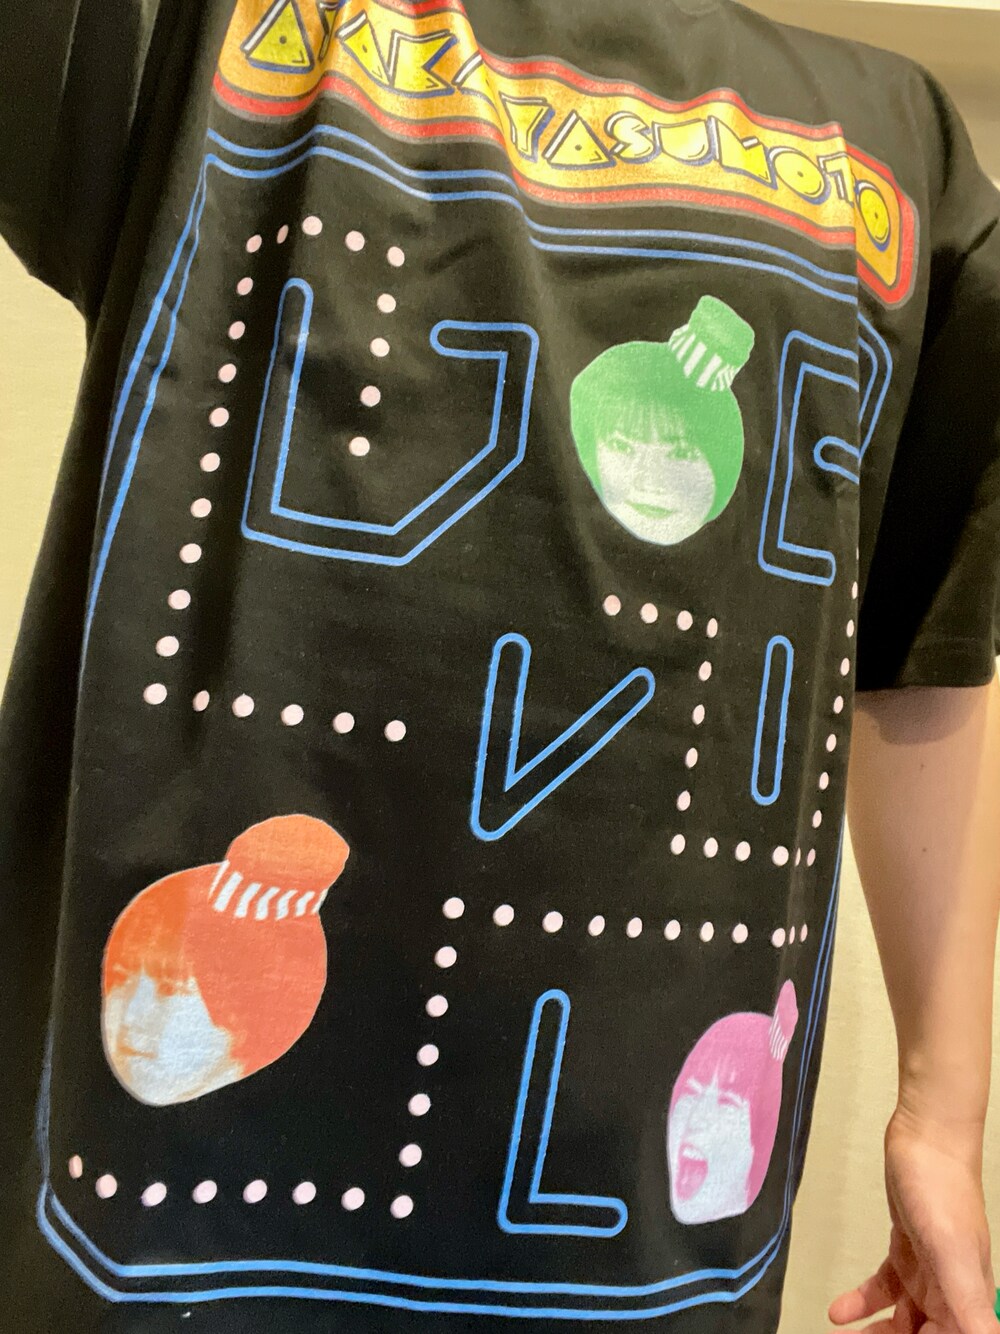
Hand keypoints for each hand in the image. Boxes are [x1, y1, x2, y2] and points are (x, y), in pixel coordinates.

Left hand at [827, 1104, 997, 1332]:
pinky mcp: (907, 1252)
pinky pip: (886, 1289)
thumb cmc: (943, 1190)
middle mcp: (952, 1292)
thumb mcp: (953, 1249)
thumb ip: (970, 1303)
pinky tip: (839, 1310)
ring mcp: (929, 1272)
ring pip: (903, 1321)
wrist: (926, 1138)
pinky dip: (863, 1302)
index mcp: (968, 1300)